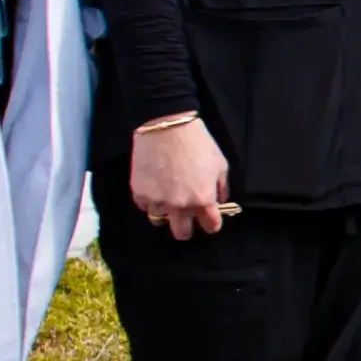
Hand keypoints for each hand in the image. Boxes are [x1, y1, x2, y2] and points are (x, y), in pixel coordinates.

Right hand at [128, 117, 231, 239]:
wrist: (166, 126)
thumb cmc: (197, 142)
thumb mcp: (220, 164)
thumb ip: (221, 187)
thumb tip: (218, 201)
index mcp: (203, 200)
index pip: (211, 226)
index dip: (211, 223)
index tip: (209, 219)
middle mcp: (180, 206)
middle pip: (182, 233)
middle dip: (186, 228)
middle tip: (185, 217)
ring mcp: (157, 201)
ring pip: (160, 220)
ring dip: (164, 212)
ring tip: (166, 197)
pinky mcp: (139, 194)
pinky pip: (144, 206)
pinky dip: (149, 200)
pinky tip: (154, 187)